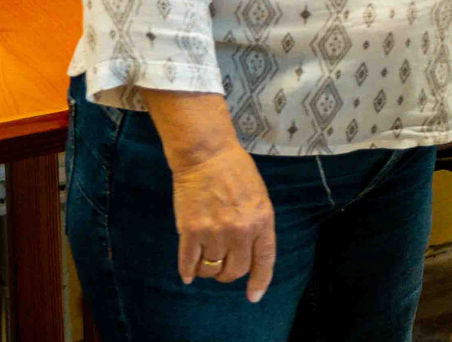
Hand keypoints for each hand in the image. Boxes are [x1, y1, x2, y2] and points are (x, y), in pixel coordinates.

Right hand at [169, 140, 276, 301]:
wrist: (206, 155)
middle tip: (223, 268)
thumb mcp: (260, 197)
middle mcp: (241, 230)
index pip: (264, 260)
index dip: (259, 281)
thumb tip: (250, 253)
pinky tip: (188, 273)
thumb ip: (257, 225)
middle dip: (229, 274)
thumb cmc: (236, 172)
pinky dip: (187, 271)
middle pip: (235, 270)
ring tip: (206, 261)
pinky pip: (188, 263)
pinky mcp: (191, 230)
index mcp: (262, 220)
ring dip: (208, 270)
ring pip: (211, 269)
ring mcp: (215, 231)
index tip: (253, 296)